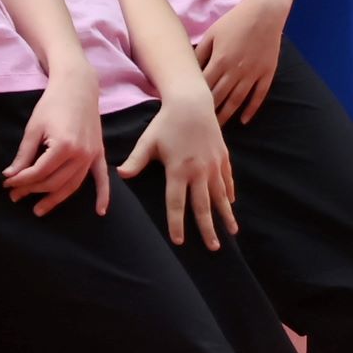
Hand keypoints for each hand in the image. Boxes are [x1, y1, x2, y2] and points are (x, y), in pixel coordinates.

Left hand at [3, 78, 107, 216]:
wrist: (78, 88)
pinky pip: (102, 179)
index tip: (7, 184)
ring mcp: (92, 155)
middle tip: (14, 196)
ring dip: (55, 199)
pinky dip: (103, 196)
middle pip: (54, 182)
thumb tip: (10, 175)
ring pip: (72, 185)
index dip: (20, 181)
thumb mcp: (33, 128)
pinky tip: (100, 211)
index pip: (38, 172)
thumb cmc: (52, 105)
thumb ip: (24, 154)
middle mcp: (81, 154)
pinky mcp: (99, 153)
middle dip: (32, 190)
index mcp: (63, 146)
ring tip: (38, 210)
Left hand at [117, 91, 238, 248]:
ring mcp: (213, 165)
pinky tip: (231, 205)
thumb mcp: (148, 142)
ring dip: (225, 215)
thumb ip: (135, 160)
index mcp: (178, 171)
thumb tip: (120, 175)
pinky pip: (227, 180)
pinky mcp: (223, 157)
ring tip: (231, 233)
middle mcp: (199, 171)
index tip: (179, 241)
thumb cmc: (165, 123)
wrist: (192, 103)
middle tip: (213, 248)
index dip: (177, 224)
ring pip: (220, 196)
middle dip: (208, 229)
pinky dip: (229, 194)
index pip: (176, 204)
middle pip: (203, 206)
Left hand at [197, 0, 287, 122]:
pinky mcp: (267, 73)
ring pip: (237, 100)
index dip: (194, 100)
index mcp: (220, 61)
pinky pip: (259, 96)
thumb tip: (187, 70)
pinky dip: (251, 109)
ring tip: (217, 129)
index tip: (185, 112)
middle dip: (208, 113)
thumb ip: (199, 53)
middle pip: (219, 97)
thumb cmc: (234, 22)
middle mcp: (236, 70)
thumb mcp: (211, 35)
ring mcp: (253, 73)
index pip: (204, 87)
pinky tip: (243, 120)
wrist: (264, 13)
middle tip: (198, 127)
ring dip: (227, 115)